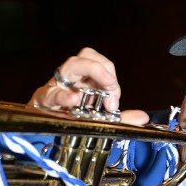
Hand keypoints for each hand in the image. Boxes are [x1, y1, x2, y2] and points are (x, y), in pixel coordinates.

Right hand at [28, 48, 148, 125]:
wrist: (44, 130)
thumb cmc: (72, 118)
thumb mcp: (99, 119)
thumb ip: (121, 119)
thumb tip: (142, 117)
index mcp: (85, 79)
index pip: (101, 63)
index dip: (110, 76)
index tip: (114, 99)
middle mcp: (71, 77)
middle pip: (86, 55)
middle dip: (101, 69)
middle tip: (110, 88)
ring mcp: (56, 85)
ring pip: (70, 66)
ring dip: (87, 73)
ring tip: (97, 90)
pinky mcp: (42, 100)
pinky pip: (50, 93)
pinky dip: (62, 95)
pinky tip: (72, 100)